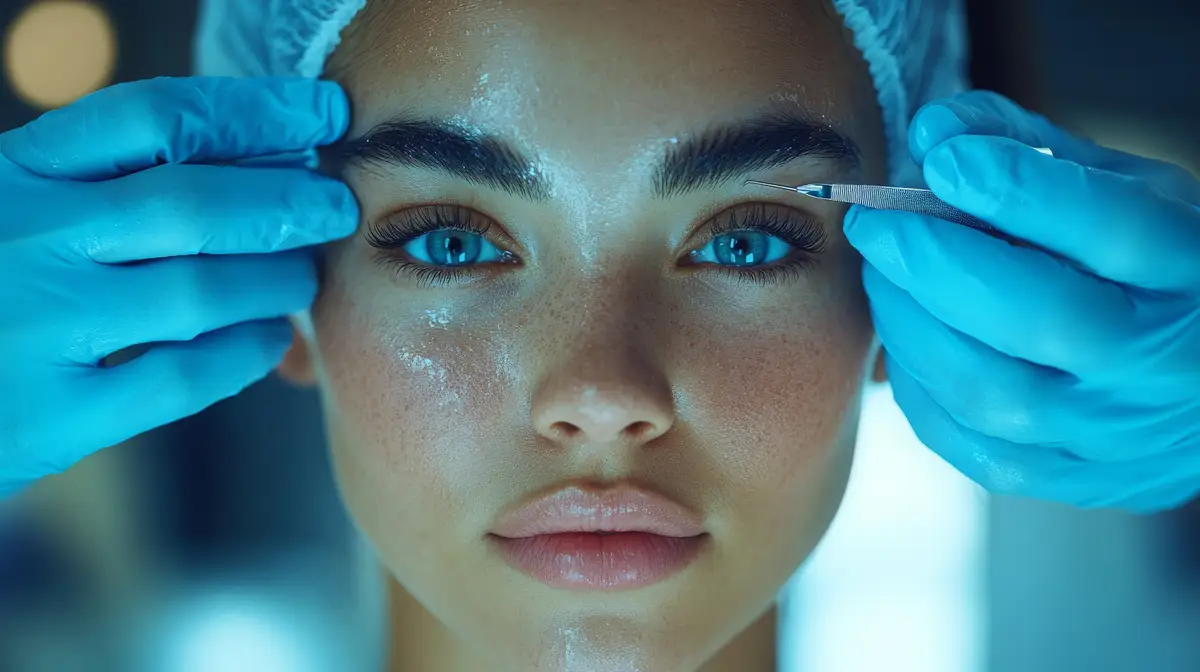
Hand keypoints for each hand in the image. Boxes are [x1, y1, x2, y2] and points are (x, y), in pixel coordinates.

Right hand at [0, 77, 357, 495]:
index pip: (154, 117)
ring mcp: (35, 325)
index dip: (257, 111)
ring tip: (300, 281)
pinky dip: (242, 354)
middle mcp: (23, 237)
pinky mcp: (49, 414)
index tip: (324, 113)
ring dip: (274, 283)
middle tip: (336, 208)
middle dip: (287, 203)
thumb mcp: (20, 211)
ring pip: (201, 293)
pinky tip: (268, 340)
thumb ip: (106, 185)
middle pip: (193, 204)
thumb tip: (266, 162)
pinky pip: (181, 376)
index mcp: (15, 171)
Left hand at [844, 90, 1199, 511]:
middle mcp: (1161, 362)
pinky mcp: (1070, 480)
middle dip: (931, 260)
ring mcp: (1115, 433)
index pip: (1111, 227)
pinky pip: (968, 443)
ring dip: (909, 323)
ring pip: (989, 391)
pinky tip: (908, 337)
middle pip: (1036, 316)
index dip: (1016, 188)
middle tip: (874, 222)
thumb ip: (1031, 150)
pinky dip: (918, 384)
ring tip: (883, 275)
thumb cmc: (1155, 271)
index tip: (941, 157)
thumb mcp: (1126, 190)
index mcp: (1193, 270)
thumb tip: (932, 132)